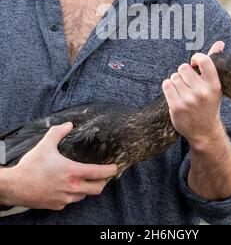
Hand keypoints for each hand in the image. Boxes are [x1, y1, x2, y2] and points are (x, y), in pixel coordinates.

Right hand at [0, 123, 117, 209]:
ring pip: (84, 196)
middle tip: (104, 174)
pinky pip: (71, 201)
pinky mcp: (57, 205)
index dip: (111, 170)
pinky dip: (74, 194)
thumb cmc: (30, 166)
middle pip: (97, 189)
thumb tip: (69, 124)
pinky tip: (69, 186)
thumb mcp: (45, 144)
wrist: (15, 186)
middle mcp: (72, 188)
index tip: (115, 167)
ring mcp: (65, 199)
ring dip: (88, 188)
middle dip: (103, 181)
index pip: (99, 173)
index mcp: (73, 172)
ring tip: (86, 179)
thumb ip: (59, 132)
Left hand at [162, 41, 224, 147]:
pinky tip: (175, 96)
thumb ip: (214, 63)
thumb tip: (220, 43)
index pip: (204, 60)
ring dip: (175, 82)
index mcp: (214, 85)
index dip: (195, 59)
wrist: (203, 131)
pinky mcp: (176, 107)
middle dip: (183, 74)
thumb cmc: (209, 103)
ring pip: (173, 77)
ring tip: (183, 92)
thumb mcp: (214, 85)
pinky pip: (166, 85)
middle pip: (183, 68)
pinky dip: (168, 88)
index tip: (194, 65)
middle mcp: (203, 92)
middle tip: (188, 84)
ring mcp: (189, 100)